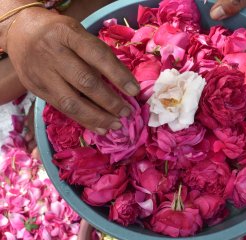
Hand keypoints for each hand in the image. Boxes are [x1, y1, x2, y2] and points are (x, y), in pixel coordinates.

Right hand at [5, 7, 139, 134]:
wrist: (22, 34)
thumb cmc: (61, 35)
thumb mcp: (80, 34)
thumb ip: (98, 55)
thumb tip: (125, 83)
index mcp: (68, 34)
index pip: (98, 55)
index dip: (118, 75)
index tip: (135, 91)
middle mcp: (53, 53)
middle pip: (85, 81)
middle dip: (110, 101)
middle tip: (127, 112)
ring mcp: (42, 73)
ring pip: (72, 102)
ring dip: (98, 117)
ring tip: (116, 124)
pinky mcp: (37, 89)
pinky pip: (63, 109)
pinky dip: (84, 121)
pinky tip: (100, 128)